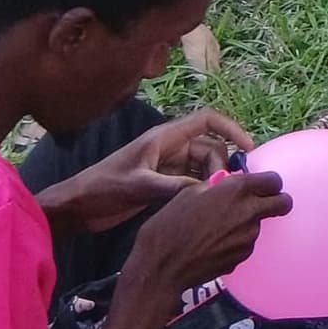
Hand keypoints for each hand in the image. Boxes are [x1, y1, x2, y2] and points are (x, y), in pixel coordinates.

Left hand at [40, 108, 251, 233]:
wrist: (78, 207)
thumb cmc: (103, 188)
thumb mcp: (139, 186)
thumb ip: (173, 187)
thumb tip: (210, 191)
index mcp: (164, 138)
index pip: (207, 120)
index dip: (231, 129)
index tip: (249, 148)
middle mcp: (169, 148)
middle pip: (210, 147)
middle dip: (222, 165)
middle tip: (224, 190)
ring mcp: (167, 166)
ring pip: (203, 167)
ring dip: (212, 180)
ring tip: (215, 200)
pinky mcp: (162, 184)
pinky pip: (192, 182)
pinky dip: (201, 190)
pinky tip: (204, 206)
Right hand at [120, 164, 289, 308]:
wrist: (161, 267)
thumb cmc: (168, 227)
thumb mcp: (189, 193)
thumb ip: (217, 186)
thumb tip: (227, 184)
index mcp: (236, 190)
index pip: (274, 180)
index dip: (268, 182)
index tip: (262, 186)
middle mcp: (248, 212)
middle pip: (283, 203)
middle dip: (276, 201)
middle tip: (261, 203)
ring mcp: (248, 237)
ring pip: (260, 224)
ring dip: (248, 223)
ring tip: (219, 228)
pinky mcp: (242, 256)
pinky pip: (246, 243)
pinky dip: (237, 242)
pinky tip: (214, 244)